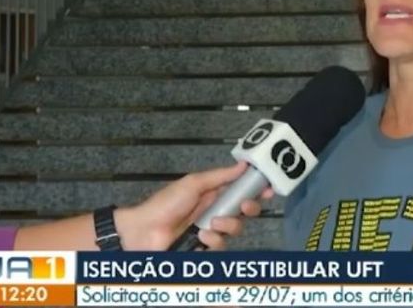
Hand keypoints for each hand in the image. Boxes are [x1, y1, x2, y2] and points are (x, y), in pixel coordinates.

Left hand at [116, 162, 274, 250]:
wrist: (144, 231)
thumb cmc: (164, 204)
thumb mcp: (193, 183)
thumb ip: (220, 176)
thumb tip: (243, 165)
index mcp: (214, 193)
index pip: (242, 190)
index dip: (257, 189)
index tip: (268, 188)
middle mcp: (216, 211)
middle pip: (245, 211)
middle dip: (249, 207)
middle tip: (245, 206)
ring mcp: (211, 230)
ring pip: (236, 229)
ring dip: (227, 226)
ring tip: (211, 225)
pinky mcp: (206, 247)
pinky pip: (221, 245)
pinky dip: (213, 241)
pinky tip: (200, 237)